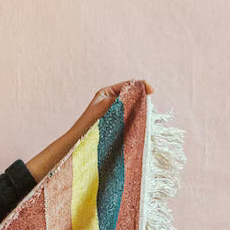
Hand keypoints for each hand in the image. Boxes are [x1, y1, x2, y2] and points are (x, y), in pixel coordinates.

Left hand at [25, 81, 153, 183]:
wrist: (78, 145)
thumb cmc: (89, 125)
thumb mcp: (108, 107)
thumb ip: (124, 98)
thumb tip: (141, 92)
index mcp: (107, 92)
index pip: (129, 85)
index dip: (141, 86)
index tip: (152, 91)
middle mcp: (111, 101)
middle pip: (132, 95)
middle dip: (142, 99)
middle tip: (150, 106)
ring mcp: (115, 113)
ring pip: (133, 108)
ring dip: (140, 111)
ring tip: (146, 116)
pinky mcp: (117, 125)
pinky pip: (130, 119)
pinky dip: (136, 120)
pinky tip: (141, 124)